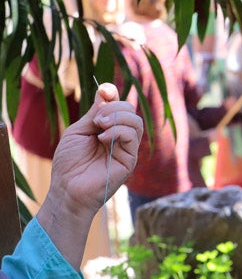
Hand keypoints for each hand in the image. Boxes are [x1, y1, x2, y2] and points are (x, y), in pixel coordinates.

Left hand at [48, 82, 142, 215]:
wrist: (67, 187)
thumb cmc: (69, 162)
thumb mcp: (78, 131)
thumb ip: (93, 114)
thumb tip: (106, 92)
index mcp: (107, 128)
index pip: (118, 106)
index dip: (113, 95)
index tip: (104, 91)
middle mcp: (119, 137)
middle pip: (130, 110)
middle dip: (114, 107)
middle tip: (97, 119)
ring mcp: (126, 148)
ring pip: (136, 121)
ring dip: (118, 118)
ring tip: (100, 126)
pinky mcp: (130, 159)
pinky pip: (132, 136)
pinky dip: (118, 131)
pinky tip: (103, 138)